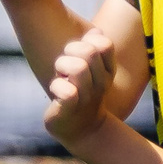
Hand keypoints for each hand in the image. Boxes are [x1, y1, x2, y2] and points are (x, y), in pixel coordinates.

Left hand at [43, 30, 115, 148]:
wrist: (82, 131)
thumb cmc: (82, 95)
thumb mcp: (92, 72)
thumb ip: (93, 51)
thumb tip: (95, 32)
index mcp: (107, 71)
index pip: (105, 44)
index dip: (88, 40)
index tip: (78, 51)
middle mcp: (101, 83)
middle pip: (89, 52)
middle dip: (70, 50)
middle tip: (63, 63)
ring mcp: (86, 97)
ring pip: (78, 68)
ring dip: (62, 67)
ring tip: (59, 76)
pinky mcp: (69, 109)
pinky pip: (66, 92)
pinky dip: (56, 86)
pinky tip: (55, 91)